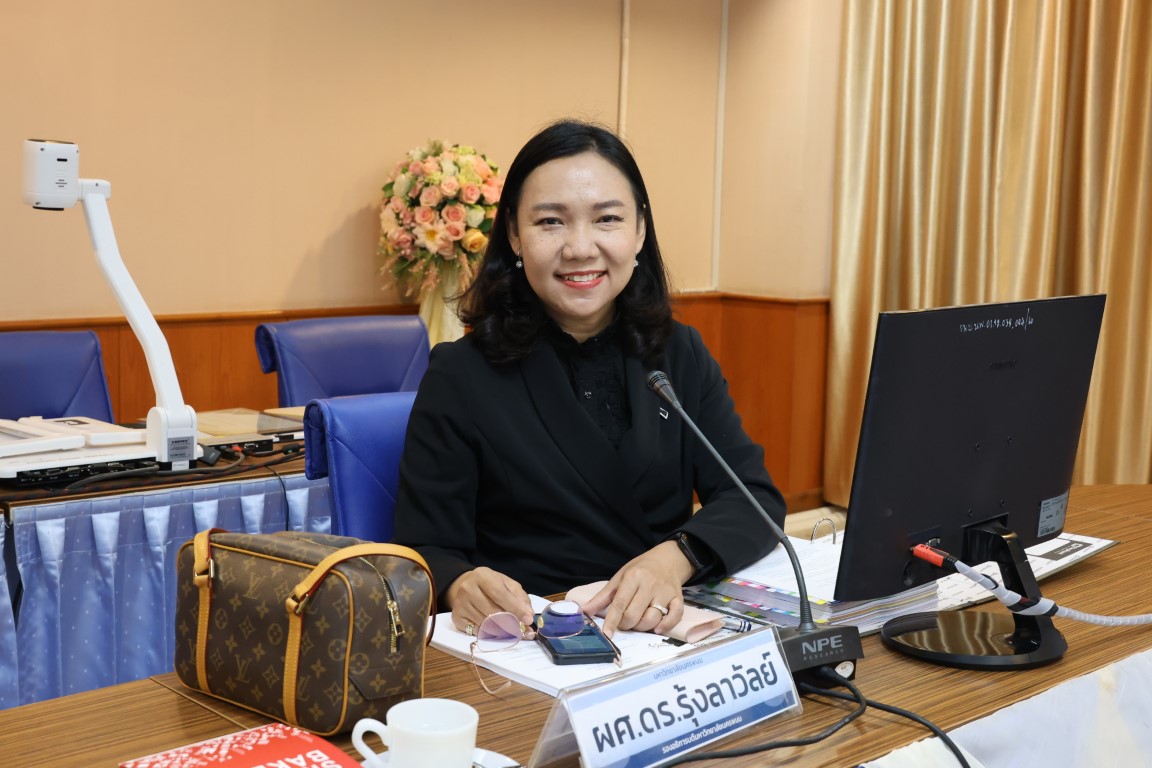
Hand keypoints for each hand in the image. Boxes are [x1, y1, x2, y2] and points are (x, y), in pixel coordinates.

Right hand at [446, 567, 533, 634]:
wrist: (467, 586)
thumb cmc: (491, 586)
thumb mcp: (507, 585)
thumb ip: (520, 598)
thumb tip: (528, 615)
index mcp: (482, 576)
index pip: (500, 595)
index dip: (515, 609)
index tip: (528, 620)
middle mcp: (468, 588)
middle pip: (493, 612)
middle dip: (511, 623)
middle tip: (523, 630)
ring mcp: (460, 604)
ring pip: (485, 624)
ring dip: (502, 630)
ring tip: (511, 630)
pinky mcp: (456, 617)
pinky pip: (477, 631)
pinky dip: (489, 633)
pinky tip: (496, 630)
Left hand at [579, 541, 694, 636]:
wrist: (667, 559)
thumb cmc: (640, 569)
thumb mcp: (620, 577)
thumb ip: (603, 596)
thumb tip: (585, 611)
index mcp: (633, 577)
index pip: (620, 603)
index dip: (612, 621)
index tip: (607, 634)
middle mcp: (649, 585)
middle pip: (634, 615)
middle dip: (626, 625)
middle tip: (624, 622)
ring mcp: (665, 592)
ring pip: (652, 619)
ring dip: (642, 627)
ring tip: (639, 621)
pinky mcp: (678, 598)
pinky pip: (674, 616)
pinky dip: (666, 625)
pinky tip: (657, 627)